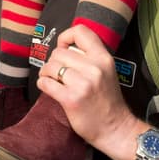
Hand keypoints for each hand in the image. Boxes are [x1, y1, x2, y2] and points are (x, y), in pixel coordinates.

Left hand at [38, 25, 139, 150]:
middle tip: (58, 73)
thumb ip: (89, 57)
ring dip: (46, 73)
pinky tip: (50, 89)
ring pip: (50, 66)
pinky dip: (43, 84)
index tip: (63, 48)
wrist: (115, 128)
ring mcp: (83, 83)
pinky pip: (46, 83)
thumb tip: (63, 47)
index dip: (66, 37)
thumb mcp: (106, 72)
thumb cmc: (107, 100)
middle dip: (53, 62)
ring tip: (53, 81)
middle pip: (59, 52)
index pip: (80, 31)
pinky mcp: (71, 99)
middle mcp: (94, 68)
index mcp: (104, 58)